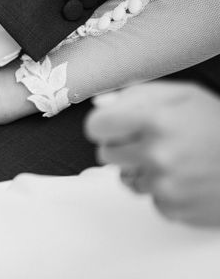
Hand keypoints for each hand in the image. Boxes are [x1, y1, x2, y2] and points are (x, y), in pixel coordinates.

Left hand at [85, 81, 219, 227]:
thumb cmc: (219, 126)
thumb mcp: (182, 95)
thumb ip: (136, 95)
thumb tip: (103, 104)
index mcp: (154, 120)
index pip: (96, 126)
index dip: (104, 125)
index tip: (112, 125)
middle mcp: (156, 154)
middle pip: (105, 153)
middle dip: (122, 146)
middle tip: (149, 140)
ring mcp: (164, 184)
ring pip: (125, 178)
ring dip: (141, 169)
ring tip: (173, 158)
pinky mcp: (173, 207)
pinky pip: (148, 198)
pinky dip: (161, 189)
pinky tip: (183, 177)